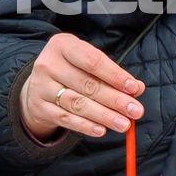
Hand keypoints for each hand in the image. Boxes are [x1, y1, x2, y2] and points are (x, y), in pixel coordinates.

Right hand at [19, 32, 144, 142]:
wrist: (40, 84)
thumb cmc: (72, 70)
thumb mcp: (89, 63)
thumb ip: (112, 74)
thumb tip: (137, 88)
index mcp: (63, 45)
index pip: (93, 61)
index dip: (115, 76)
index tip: (134, 89)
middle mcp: (48, 64)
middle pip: (87, 85)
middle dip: (115, 100)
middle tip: (135, 111)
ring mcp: (41, 86)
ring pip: (77, 103)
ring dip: (104, 116)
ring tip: (123, 124)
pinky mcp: (39, 107)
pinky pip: (66, 119)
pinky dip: (85, 126)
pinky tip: (101, 130)